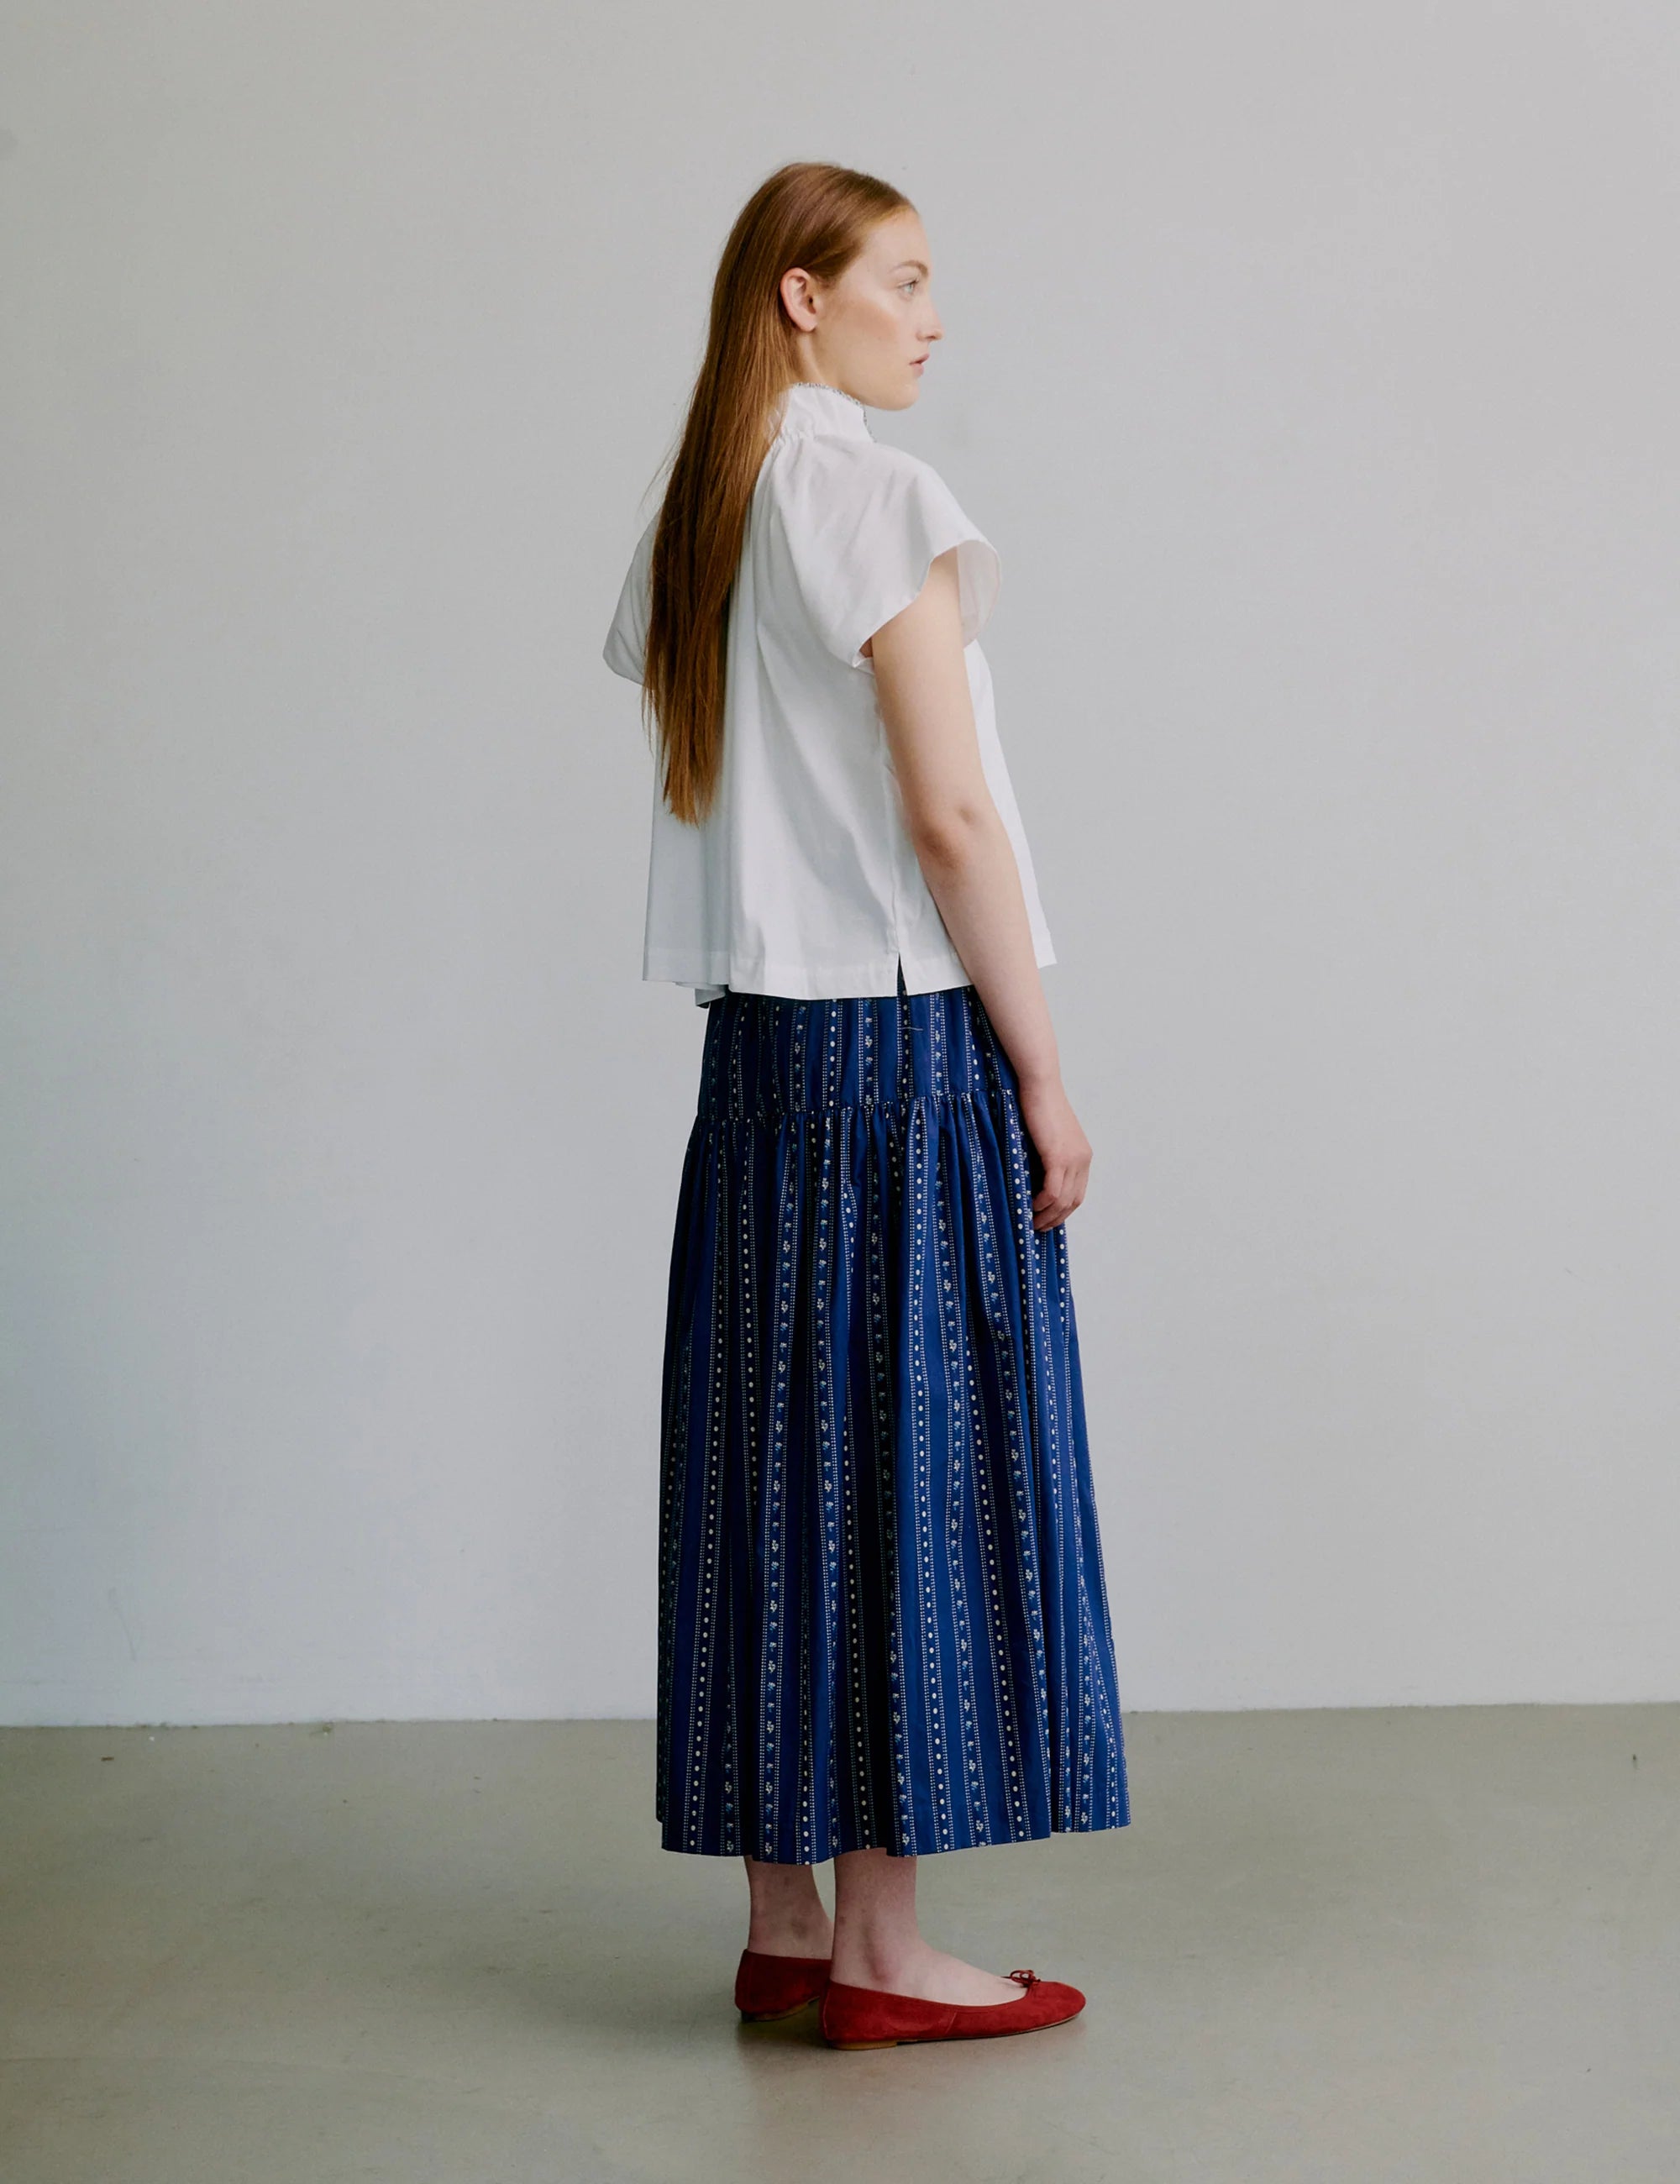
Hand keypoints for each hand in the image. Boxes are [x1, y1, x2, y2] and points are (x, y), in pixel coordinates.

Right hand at [1015, 1075, 1091, 1230]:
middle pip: (1073, 1201)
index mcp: (1083, 1155)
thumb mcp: (1047, 1136)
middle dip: (1055, 1219)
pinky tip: (1029, 1206)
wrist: (1040, 1085)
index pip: (1078, 1193)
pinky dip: (1041, 1203)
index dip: (1063, 1211)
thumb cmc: (1037, 1106)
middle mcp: (1083, 1159)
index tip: (1047, 1219)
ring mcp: (1073, 1159)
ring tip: (1030, 1221)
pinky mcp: (1058, 1157)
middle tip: (1037, 1227)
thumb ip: (1047, 1157)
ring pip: (1062, 1200)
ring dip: (1047, 1215)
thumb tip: (1033, 1179)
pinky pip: (1053, 1191)